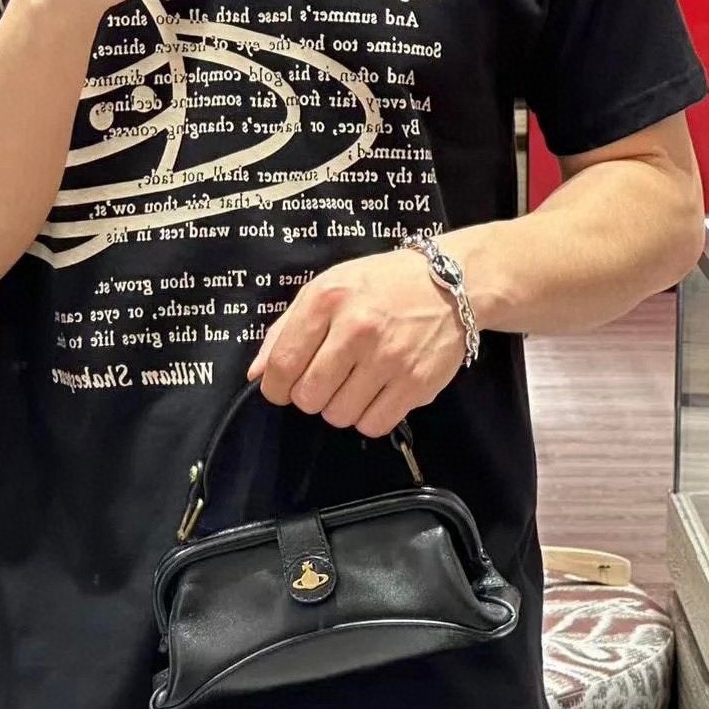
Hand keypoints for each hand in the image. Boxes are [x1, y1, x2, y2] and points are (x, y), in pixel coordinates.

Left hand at [248, 247, 470, 437]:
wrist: (454, 284)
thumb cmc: (381, 285)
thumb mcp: (328, 288)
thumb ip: (285, 329)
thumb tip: (255, 374)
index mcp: (328, 300)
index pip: (283, 364)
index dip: (275, 387)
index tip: (282, 388)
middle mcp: (357, 329)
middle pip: (308, 397)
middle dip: (309, 397)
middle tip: (325, 382)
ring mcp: (389, 358)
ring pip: (338, 416)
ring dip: (339, 407)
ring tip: (354, 384)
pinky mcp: (416, 383)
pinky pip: (373, 425)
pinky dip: (368, 417)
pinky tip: (375, 394)